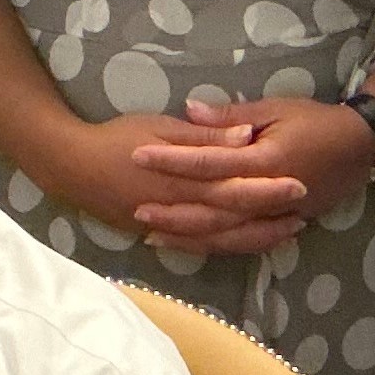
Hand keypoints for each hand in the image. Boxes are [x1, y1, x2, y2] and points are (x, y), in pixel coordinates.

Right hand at [54, 112, 309, 254]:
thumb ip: (204, 136)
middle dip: (269, 219)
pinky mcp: (156, 235)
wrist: (70, 165)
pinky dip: (224, 247)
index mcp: (183, 180)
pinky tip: (243, 244)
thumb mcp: (161, 127)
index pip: (235, 186)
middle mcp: (179, 209)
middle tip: (303, 215)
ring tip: (285, 234)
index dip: (268, 188)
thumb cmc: (117, 138)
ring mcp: (168, 227)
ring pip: (219, 240)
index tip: (300, 185)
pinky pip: (197, 248)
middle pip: (233, 219)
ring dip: (253, 238)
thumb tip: (245, 135)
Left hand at [128, 96, 374, 253]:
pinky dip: (214, 246)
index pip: (209, 162)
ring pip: (225, 234)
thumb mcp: (276, 108)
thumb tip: (189, 108)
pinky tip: (190, 245)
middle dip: (172, 210)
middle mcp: (268, 195)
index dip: (172, 160)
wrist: (360, 147)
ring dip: (188, 235)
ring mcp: (275, 216)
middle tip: (136, 208)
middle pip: (212, 208)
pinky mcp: (280, 226)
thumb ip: (231, 114)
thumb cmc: (316, 120)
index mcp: (266, 160)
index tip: (138, 155)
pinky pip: (242, 243)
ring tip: (152, 233)